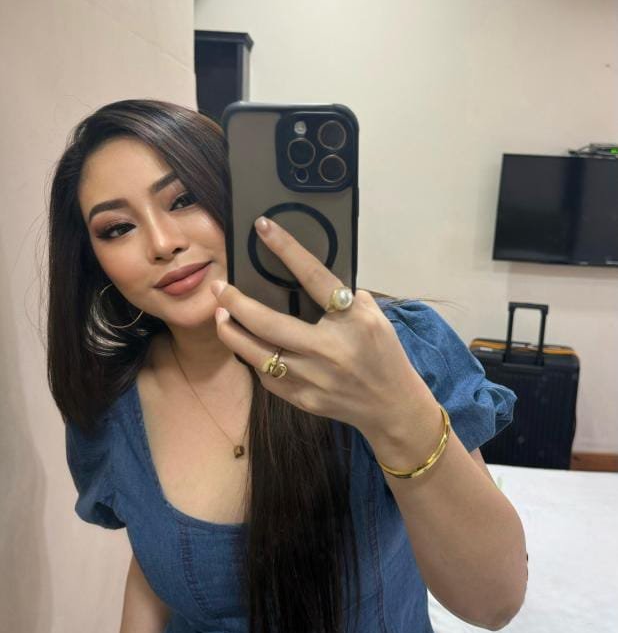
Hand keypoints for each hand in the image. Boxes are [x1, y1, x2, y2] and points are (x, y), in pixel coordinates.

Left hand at [209, 216, 425, 436]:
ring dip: (232, 332)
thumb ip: (344, 297)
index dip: (287, 249)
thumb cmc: (383, 353)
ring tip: (221, 315)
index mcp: (352, 321)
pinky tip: (245, 344)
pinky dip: (253, 357)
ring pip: (258, 354)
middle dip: (236, 303)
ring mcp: (313, 378)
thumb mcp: (374, 317)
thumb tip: (306, 277)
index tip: (262, 227)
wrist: (391, 405)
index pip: (314, 277)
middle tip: (219, 287)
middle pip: (269, 323)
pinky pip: (267, 376)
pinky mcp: (303, 398)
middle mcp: (329, 349)